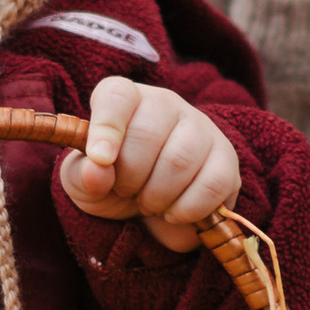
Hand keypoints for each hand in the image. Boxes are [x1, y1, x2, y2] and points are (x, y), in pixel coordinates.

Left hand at [61, 77, 242, 253]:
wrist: (148, 209)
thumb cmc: (112, 183)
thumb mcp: (84, 182)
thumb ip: (83, 175)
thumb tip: (96, 170)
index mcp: (125, 99)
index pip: (117, 96)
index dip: (107, 127)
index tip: (99, 159)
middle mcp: (165, 103)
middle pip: (148, 134)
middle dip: (130, 177)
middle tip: (126, 191)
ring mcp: (201, 126)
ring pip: (181, 159)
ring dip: (157, 196)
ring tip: (148, 203)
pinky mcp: (226, 158)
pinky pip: (212, 184)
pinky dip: (187, 209)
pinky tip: (174, 212)